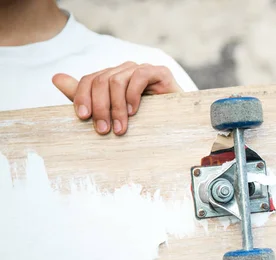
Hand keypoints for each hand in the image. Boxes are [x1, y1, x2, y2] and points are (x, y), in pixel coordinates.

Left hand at [52, 62, 182, 135]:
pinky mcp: (159, 72)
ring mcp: (142, 69)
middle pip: (101, 81)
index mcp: (112, 78)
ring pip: (117, 80)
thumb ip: (84, 95)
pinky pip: (139, 76)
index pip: (89, 80)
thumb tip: (55, 78)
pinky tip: (134, 112)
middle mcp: (125, 70)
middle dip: (100, 108)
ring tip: (120, 128)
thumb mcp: (111, 112)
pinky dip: (133, 96)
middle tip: (104, 131)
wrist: (177, 125)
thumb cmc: (144, 120)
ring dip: (116, 107)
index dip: (82, 96)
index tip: (82, 117)